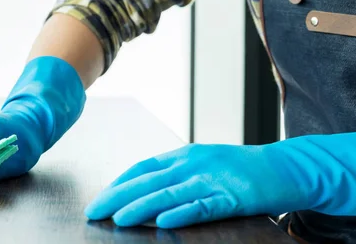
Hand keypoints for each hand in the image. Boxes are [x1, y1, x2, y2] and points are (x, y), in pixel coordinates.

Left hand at [84, 143, 308, 228]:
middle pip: (148, 180)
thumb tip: (146, 189)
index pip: (142, 167)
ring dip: (140, 207)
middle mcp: (192, 164)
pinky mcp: (233, 197)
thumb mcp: (203, 163)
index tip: (100, 198)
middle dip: (117, 197)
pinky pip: (203, 207)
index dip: (119, 183)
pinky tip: (164, 221)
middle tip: (94, 211)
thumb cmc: (239, 168)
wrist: (283, 167)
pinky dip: (182, 213)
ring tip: (117, 219)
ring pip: (169, 194)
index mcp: (183, 155)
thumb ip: (176, 173)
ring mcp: (212, 179)